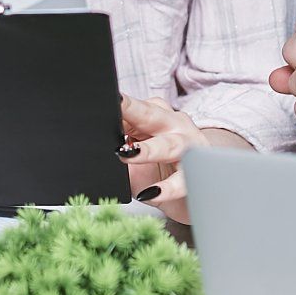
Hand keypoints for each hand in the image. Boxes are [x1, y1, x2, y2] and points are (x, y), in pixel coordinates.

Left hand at [117, 95, 210, 222]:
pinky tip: (151, 193)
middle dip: (133, 110)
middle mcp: (175, 125)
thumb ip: (122, 148)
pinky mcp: (199, 174)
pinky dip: (166, 188)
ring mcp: (190, 148)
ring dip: (149, 149)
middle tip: (116, 106)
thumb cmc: (160, 171)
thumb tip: (96, 151)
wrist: (193, 195)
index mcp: (158, 115)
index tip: (107, 98)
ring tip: (129, 154)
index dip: (121, 104)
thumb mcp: (136, 156)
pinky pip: (181, 180)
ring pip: (170, 144)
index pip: (136, 107)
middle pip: (153, 115)